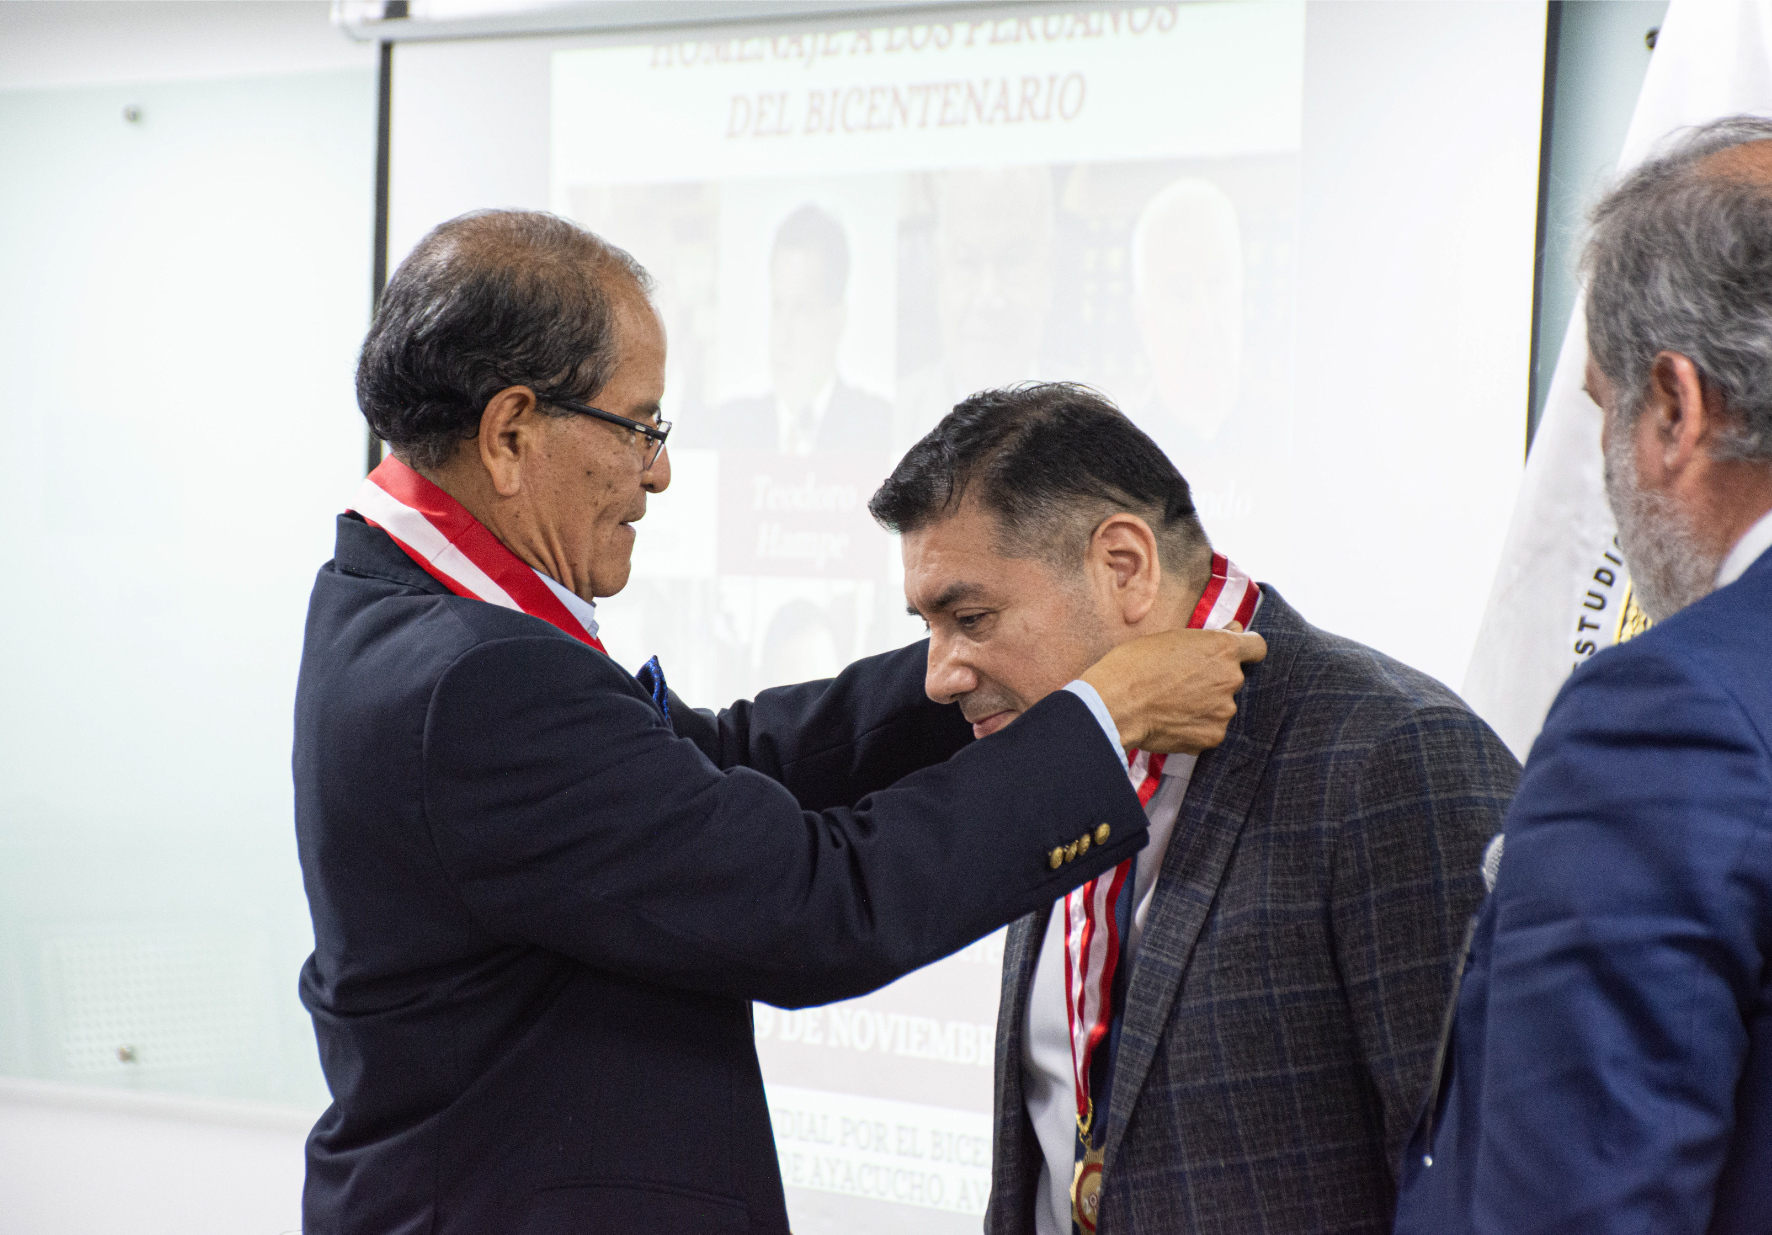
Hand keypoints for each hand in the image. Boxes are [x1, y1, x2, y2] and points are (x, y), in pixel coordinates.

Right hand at [1079, 623, 1266, 753]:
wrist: (1116, 704)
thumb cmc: (1136, 665)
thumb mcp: (1171, 638)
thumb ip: (1209, 637)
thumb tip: (1234, 629)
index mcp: (1223, 648)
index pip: (1257, 647)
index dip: (1245, 650)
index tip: (1230, 655)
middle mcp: (1231, 678)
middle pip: (1233, 678)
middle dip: (1214, 679)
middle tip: (1181, 682)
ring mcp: (1224, 710)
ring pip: (1221, 705)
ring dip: (1206, 704)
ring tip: (1172, 704)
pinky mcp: (1212, 736)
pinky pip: (1210, 728)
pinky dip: (1196, 726)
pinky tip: (1171, 721)